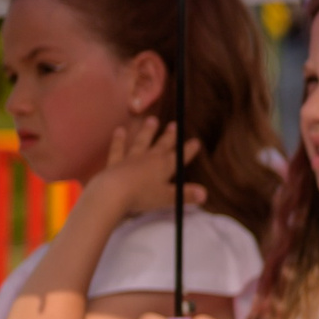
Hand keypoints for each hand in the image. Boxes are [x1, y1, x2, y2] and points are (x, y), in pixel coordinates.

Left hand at [84, 118, 201, 218]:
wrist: (113, 192)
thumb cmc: (143, 196)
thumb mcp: (167, 198)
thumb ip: (186, 195)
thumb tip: (205, 194)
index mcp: (164, 167)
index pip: (179, 157)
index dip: (188, 150)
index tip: (195, 141)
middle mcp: (149, 159)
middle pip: (161, 146)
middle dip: (169, 136)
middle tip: (174, 124)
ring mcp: (131, 159)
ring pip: (141, 142)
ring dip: (147, 132)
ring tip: (151, 120)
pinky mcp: (115, 163)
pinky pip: (118, 149)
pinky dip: (118, 140)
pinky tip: (119, 131)